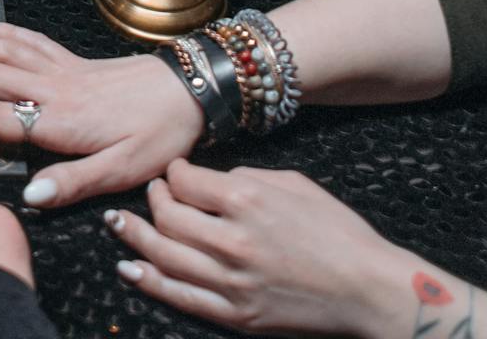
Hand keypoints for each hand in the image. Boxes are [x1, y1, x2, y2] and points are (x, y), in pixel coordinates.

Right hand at [0, 17, 203, 205]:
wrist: (190, 90)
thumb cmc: (159, 134)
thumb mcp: (123, 171)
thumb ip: (74, 182)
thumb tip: (28, 194)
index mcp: (60, 120)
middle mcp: (53, 88)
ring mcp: (61, 69)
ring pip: (2, 52)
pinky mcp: (73, 59)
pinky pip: (29, 40)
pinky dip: (1, 32)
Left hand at [107, 159, 405, 333]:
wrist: (367, 288)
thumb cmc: (336, 230)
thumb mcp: (291, 183)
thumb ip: (244, 177)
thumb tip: (208, 180)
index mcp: (247, 199)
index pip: (184, 180)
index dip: (173, 172)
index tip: (174, 172)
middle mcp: (233, 240)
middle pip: (167, 217)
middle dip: (152, 199)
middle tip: (153, 193)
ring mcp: (233, 282)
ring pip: (165, 256)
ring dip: (135, 237)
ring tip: (118, 224)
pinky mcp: (238, 314)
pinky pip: (181, 297)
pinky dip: (150, 281)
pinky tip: (130, 268)